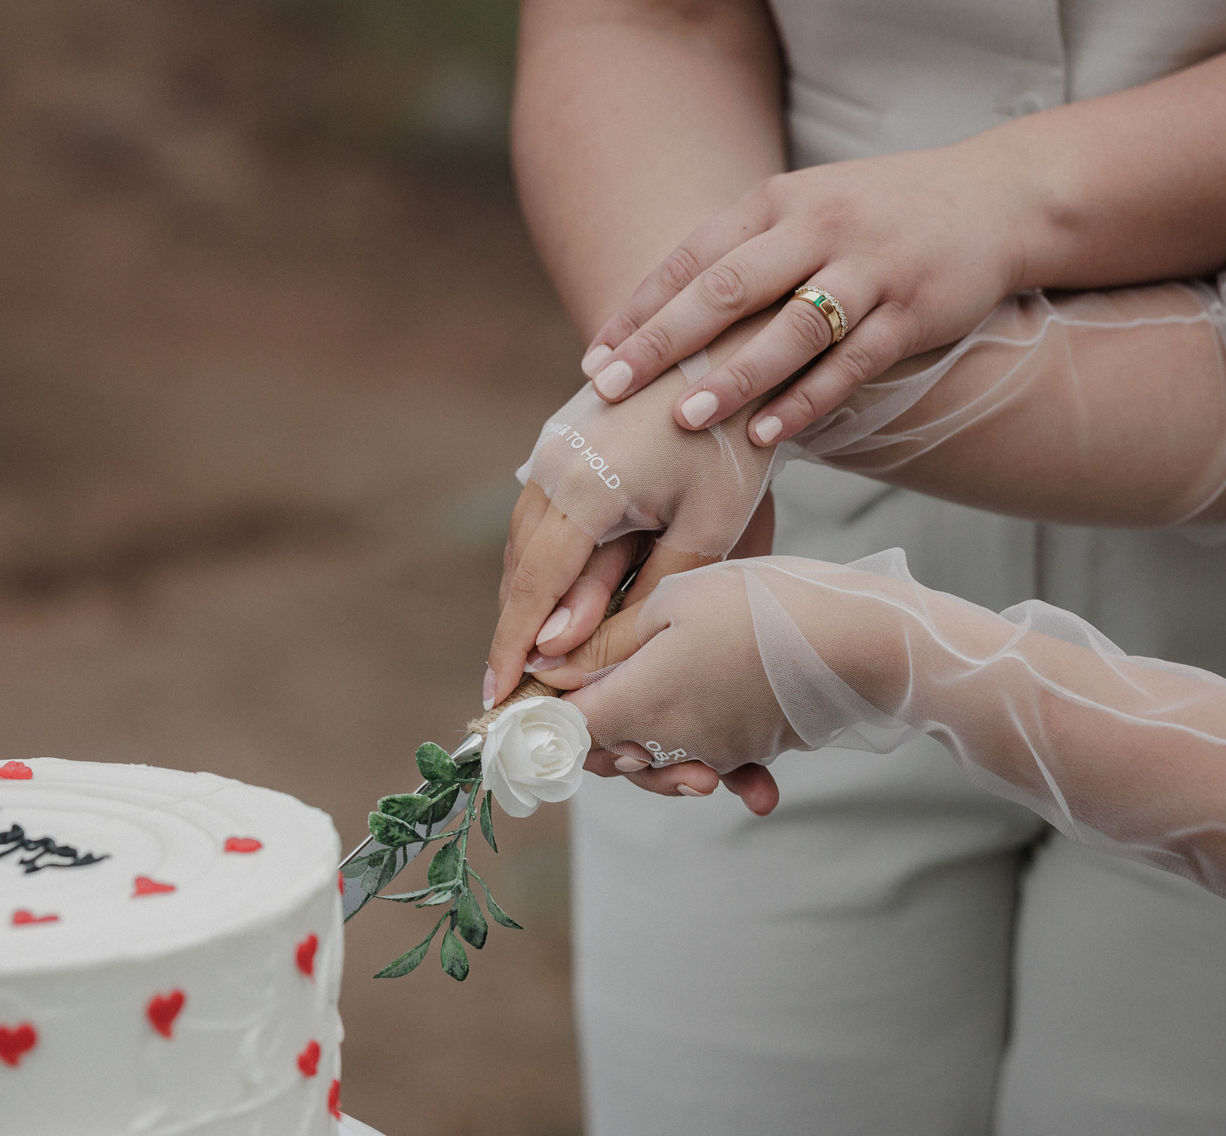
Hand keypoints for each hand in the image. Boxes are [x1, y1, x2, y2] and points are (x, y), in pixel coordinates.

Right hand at [488, 320, 779, 710]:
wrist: (729, 347)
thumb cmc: (731, 443)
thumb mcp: (704, 530)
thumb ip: (637, 597)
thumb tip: (566, 653)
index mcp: (583, 491)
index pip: (535, 588)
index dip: (511, 649)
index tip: (494, 698)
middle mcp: (551, 468)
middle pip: (518, 569)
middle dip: (511, 632)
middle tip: (505, 693)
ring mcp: (550, 452)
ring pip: (522, 542)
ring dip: (523, 598)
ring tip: (524, 655)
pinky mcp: (560, 444)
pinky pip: (537, 517)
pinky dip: (539, 562)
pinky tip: (549, 595)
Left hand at [532, 553, 894, 813]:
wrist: (861, 641)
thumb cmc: (762, 604)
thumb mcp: (672, 602)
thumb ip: (603, 642)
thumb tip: (543, 668)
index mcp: (638, 702)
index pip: (561, 729)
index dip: (537, 718)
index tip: (529, 701)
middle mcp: (669, 740)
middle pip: (607, 753)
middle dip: (591, 732)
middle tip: (598, 678)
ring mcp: (712, 750)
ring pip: (657, 760)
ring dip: (650, 747)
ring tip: (652, 693)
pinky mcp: (748, 749)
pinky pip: (713, 760)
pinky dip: (711, 758)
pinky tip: (726, 763)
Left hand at [575, 139, 1036, 445]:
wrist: (998, 199)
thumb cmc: (882, 217)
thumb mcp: (809, 211)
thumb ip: (748, 255)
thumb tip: (666, 325)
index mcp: (780, 201)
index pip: (692, 257)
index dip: (640, 310)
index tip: (595, 358)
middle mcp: (819, 227)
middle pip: (727, 288)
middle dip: (663, 342)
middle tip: (611, 388)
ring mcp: (870, 269)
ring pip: (791, 329)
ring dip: (734, 377)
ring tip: (685, 419)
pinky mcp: (914, 312)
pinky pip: (851, 364)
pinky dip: (807, 401)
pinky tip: (767, 435)